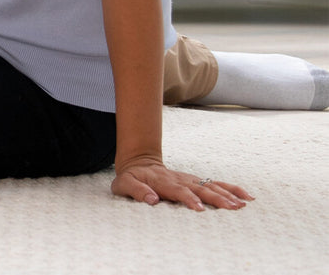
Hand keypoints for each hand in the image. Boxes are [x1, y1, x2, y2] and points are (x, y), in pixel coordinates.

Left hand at [111, 158, 251, 210]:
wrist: (138, 163)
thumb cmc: (131, 178)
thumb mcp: (124, 184)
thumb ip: (136, 191)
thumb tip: (151, 199)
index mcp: (163, 182)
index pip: (179, 191)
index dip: (189, 199)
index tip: (200, 209)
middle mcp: (180, 180)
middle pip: (200, 189)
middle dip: (216, 198)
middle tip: (232, 208)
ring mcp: (190, 179)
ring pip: (211, 186)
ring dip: (228, 195)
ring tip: (243, 205)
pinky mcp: (197, 181)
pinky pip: (216, 184)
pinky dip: (232, 189)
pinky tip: (247, 197)